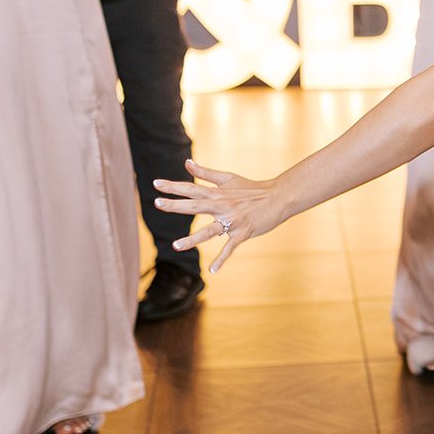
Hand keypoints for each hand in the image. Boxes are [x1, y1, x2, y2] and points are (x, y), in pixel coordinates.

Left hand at [154, 159, 281, 273]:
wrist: (279, 197)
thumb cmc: (253, 188)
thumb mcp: (228, 178)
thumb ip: (206, 173)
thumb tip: (187, 163)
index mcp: (217, 193)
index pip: (191, 188)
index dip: (173, 186)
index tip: (155, 183)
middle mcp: (222, 206)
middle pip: (195, 205)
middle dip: (176, 205)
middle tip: (157, 203)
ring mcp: (232, 220)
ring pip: (209, 231)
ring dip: (192, 239)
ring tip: (175, 246)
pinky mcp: (243, 232)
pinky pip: (230, 247)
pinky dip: (222, 259)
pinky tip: (212, 270)